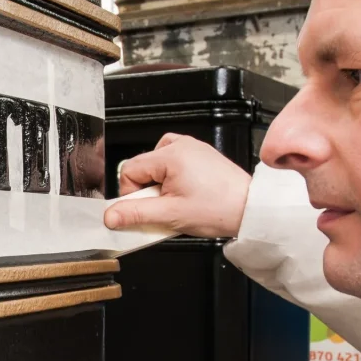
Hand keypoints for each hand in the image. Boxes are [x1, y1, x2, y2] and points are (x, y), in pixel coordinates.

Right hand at [103, 133, 251, 237]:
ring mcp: (192, 148)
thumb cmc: (219, 209)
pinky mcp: (200, 155)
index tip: (144, 208)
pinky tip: (181, 192)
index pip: (129, 170)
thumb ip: (135, 214)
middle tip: (164, 208)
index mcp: (171, 155)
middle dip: (147, 191)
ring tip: (174, 201)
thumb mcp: (170, 215)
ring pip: (156, 165)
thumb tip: (110, 216)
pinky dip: (171, 177)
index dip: (131, 194)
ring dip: (158, 184)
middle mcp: (181, 145)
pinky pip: (172, 162)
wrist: (251, 209)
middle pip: (142, 167)